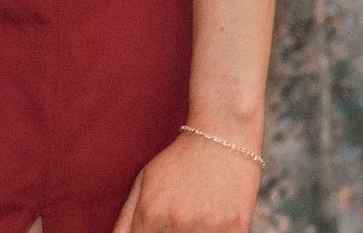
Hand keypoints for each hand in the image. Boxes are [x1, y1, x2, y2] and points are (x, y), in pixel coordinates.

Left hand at [113, 131, 261, 232]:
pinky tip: (211, 222)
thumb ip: (126, 217)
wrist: (223, 139)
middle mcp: (177, 225)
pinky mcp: (236, 230)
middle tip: (175, 219)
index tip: (152, 228)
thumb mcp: (144, 181)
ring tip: (193, 216)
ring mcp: (208, 230)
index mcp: (151, 214)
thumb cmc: (179, 160)